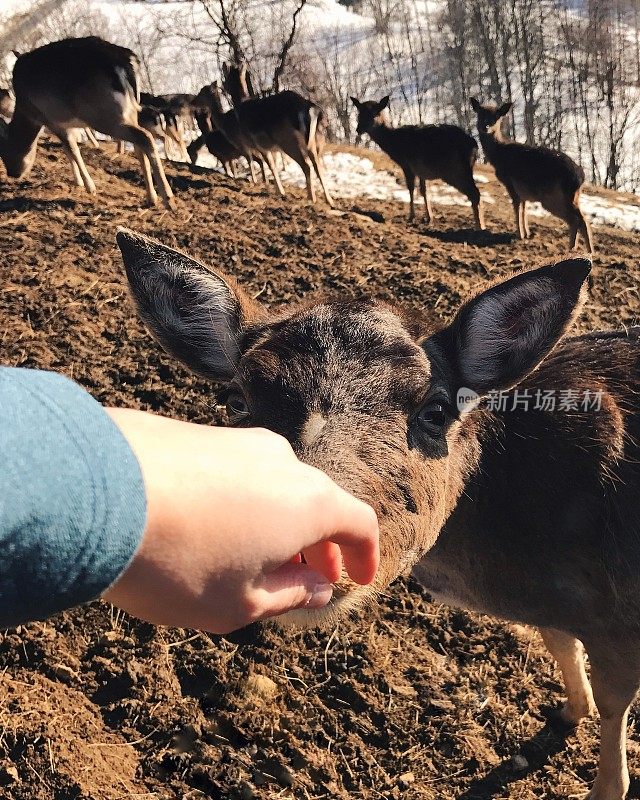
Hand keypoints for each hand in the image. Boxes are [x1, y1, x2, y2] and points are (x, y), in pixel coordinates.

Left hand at [103, 409, 378, 633]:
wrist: (96, 491)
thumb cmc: (176, 560)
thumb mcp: (239, 604)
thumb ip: (288, 596)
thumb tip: (316, 587)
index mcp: (309, 503)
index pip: (360, 523)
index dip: (364, 554)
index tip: (357, 579)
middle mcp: (282, 462)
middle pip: (318, 501)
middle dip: (319, 544)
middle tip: (308, 577)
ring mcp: (238, 441)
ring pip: (276, 485)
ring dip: (278, 523)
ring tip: (255, 558)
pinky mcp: (198, 433)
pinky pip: (237, 472)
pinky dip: (243, 504)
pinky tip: (212, 530)